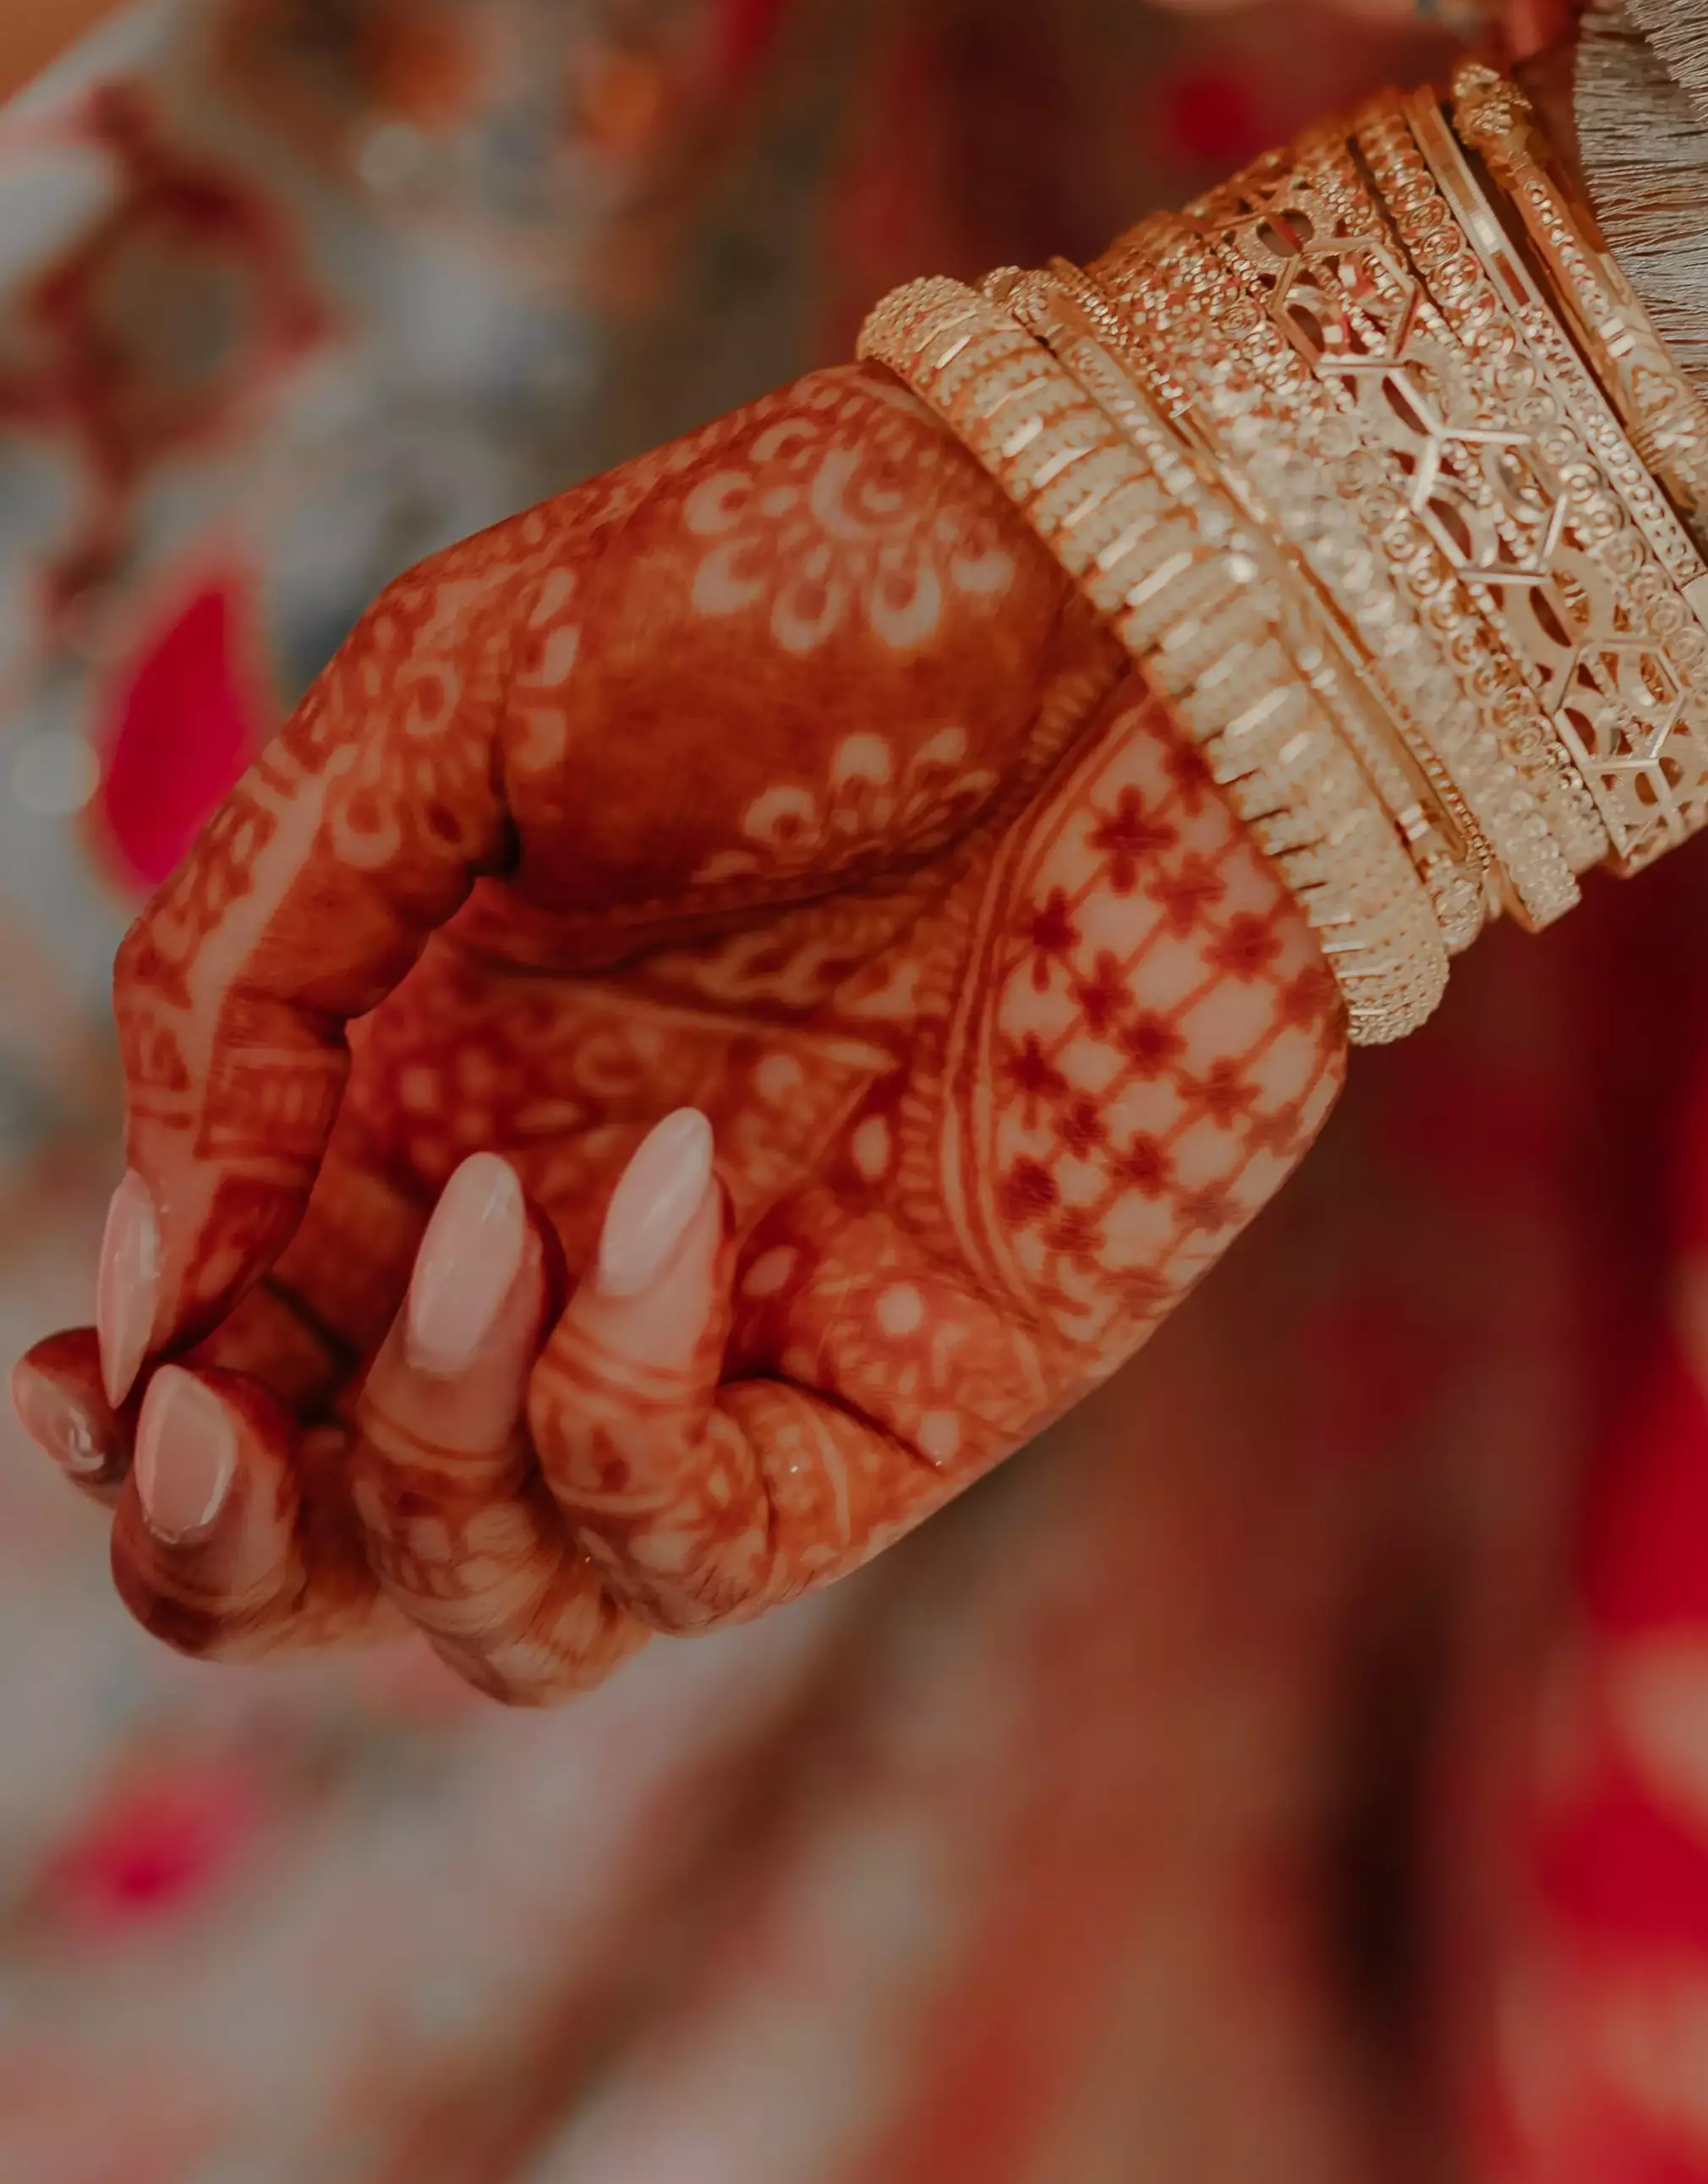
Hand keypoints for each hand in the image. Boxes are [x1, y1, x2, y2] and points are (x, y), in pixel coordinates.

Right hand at [10, 372, 1340, 1701]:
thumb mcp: (443, 696)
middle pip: (333, 1565)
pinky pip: (719, 1545)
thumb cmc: (794, 583)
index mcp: (424, 1106)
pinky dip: (625, 1421)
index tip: (85, 1354)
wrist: (1127, 571)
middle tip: (191, 1419)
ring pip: (506, 1612)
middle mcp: (565, 1254)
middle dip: (217, 1555)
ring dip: (425, 1473)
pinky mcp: (926, 1379)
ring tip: (496, 1212)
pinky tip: (652, 1191)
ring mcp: (742, 1333)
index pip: (231, 1380)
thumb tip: (179, 1241)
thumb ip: (257, 956)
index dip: (135, 1421)